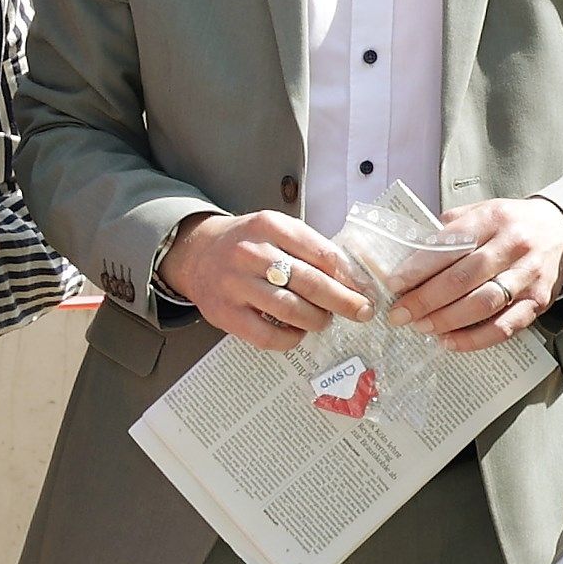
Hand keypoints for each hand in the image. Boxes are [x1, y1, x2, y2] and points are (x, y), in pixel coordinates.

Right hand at [160, 210, 372, 351]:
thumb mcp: (275, 230)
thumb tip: (352, 279)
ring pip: (291, 310)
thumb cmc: (246, 244)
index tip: (366, 289)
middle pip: (310, 282)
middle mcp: (251, 253)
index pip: (321, 253)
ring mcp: (236, 285)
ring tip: (325, 320)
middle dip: (344, 301)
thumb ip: (309, 248)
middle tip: (362, 312)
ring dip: (317, 320)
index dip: (349, 276)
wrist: (196, 253)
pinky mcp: (226, 314)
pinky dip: (291, 338)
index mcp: (270, 226)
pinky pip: (267, 335)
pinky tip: (298, 332)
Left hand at [389, 196, 562, 353]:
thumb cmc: (510, 224)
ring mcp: (528, 275)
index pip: (449, 244)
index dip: (418, 267)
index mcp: (492, 218)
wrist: (561, 230)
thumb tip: (407, 253)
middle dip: (425, 299)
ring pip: (483, 303)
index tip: (394, 285)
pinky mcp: (538, 301)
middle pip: (463, 277)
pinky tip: (451, 342)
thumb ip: (449, 229)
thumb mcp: (481, 211)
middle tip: (400, 314)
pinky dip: (475, 338)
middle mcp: (512, 245)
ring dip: (447, 320)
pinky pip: (505, 326)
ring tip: (421, 327)